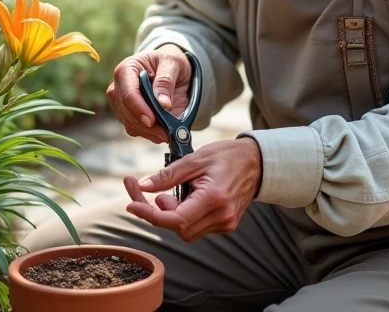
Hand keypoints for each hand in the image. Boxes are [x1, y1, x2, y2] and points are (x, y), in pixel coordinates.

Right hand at [106, 44, 191, 143]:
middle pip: (127, 112)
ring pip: (130, 124)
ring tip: (168, 133)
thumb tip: (164, 104)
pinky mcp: (127, 115)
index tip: (152, 121)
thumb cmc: (168, 62)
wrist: (170, 69)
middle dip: (146, 125)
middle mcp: (118, 87)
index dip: (139, 108)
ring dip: (149, 132)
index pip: (128, 93)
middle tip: (167, 133)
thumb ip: (166, 81)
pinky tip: (163, 132)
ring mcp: (120, 103)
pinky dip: (149, 134)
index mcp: (126, 70)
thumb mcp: (172, 63)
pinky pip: (135, 129)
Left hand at [123, 138, 261, 241]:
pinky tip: (189, 197)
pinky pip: (197, 227)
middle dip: (160, 212)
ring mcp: (226, 224)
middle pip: (178, 228)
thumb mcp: (194, 159)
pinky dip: (186, 215)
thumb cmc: (226, 156)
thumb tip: (143, 187)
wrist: (256, 162)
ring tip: (177, 191)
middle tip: (157, 192)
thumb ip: (167, 175)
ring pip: (187, 231)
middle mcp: (222, 217)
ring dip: (173, 214)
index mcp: (214, 199)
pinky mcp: (226, 225)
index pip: (175, 219)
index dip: (150, 214)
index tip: (132, 204)